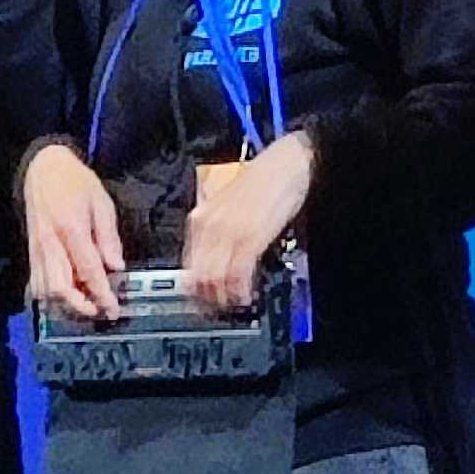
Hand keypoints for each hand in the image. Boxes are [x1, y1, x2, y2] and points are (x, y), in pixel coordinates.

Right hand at [17, 142, 125, 325]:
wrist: (43, 169)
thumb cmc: (76, 183)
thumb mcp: (102, 203)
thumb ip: (109, 237)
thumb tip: (117, 267)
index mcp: (71, 229)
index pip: (88, 270)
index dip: (101, 294)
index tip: (113, 309)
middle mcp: (51, 243)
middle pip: (60, 287)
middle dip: (80, 305)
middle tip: (99, 311)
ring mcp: (37, 249)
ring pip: (45, 289)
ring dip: (64, 304)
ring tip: (85, 304)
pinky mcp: (31, 251)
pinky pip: (37, 281)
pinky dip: (50, 296)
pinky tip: (66, 296)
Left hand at [181, 130, 314, 316]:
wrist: (287, 162)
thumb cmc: (262, 183)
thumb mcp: (228, 208)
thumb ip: (219, 232)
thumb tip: (216, 262)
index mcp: (200, 219)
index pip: (187, 265)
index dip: (193, 291)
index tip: (202, 304)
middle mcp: (208, 225)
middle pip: (197, 276)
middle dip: (207, 300)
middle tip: (219, 311)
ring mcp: (228, 231)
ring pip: (213, 278)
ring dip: (223, 298)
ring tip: (235, 304)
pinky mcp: (250, 235)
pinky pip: (237, 272)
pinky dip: (240, 289)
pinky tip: (245, 295)